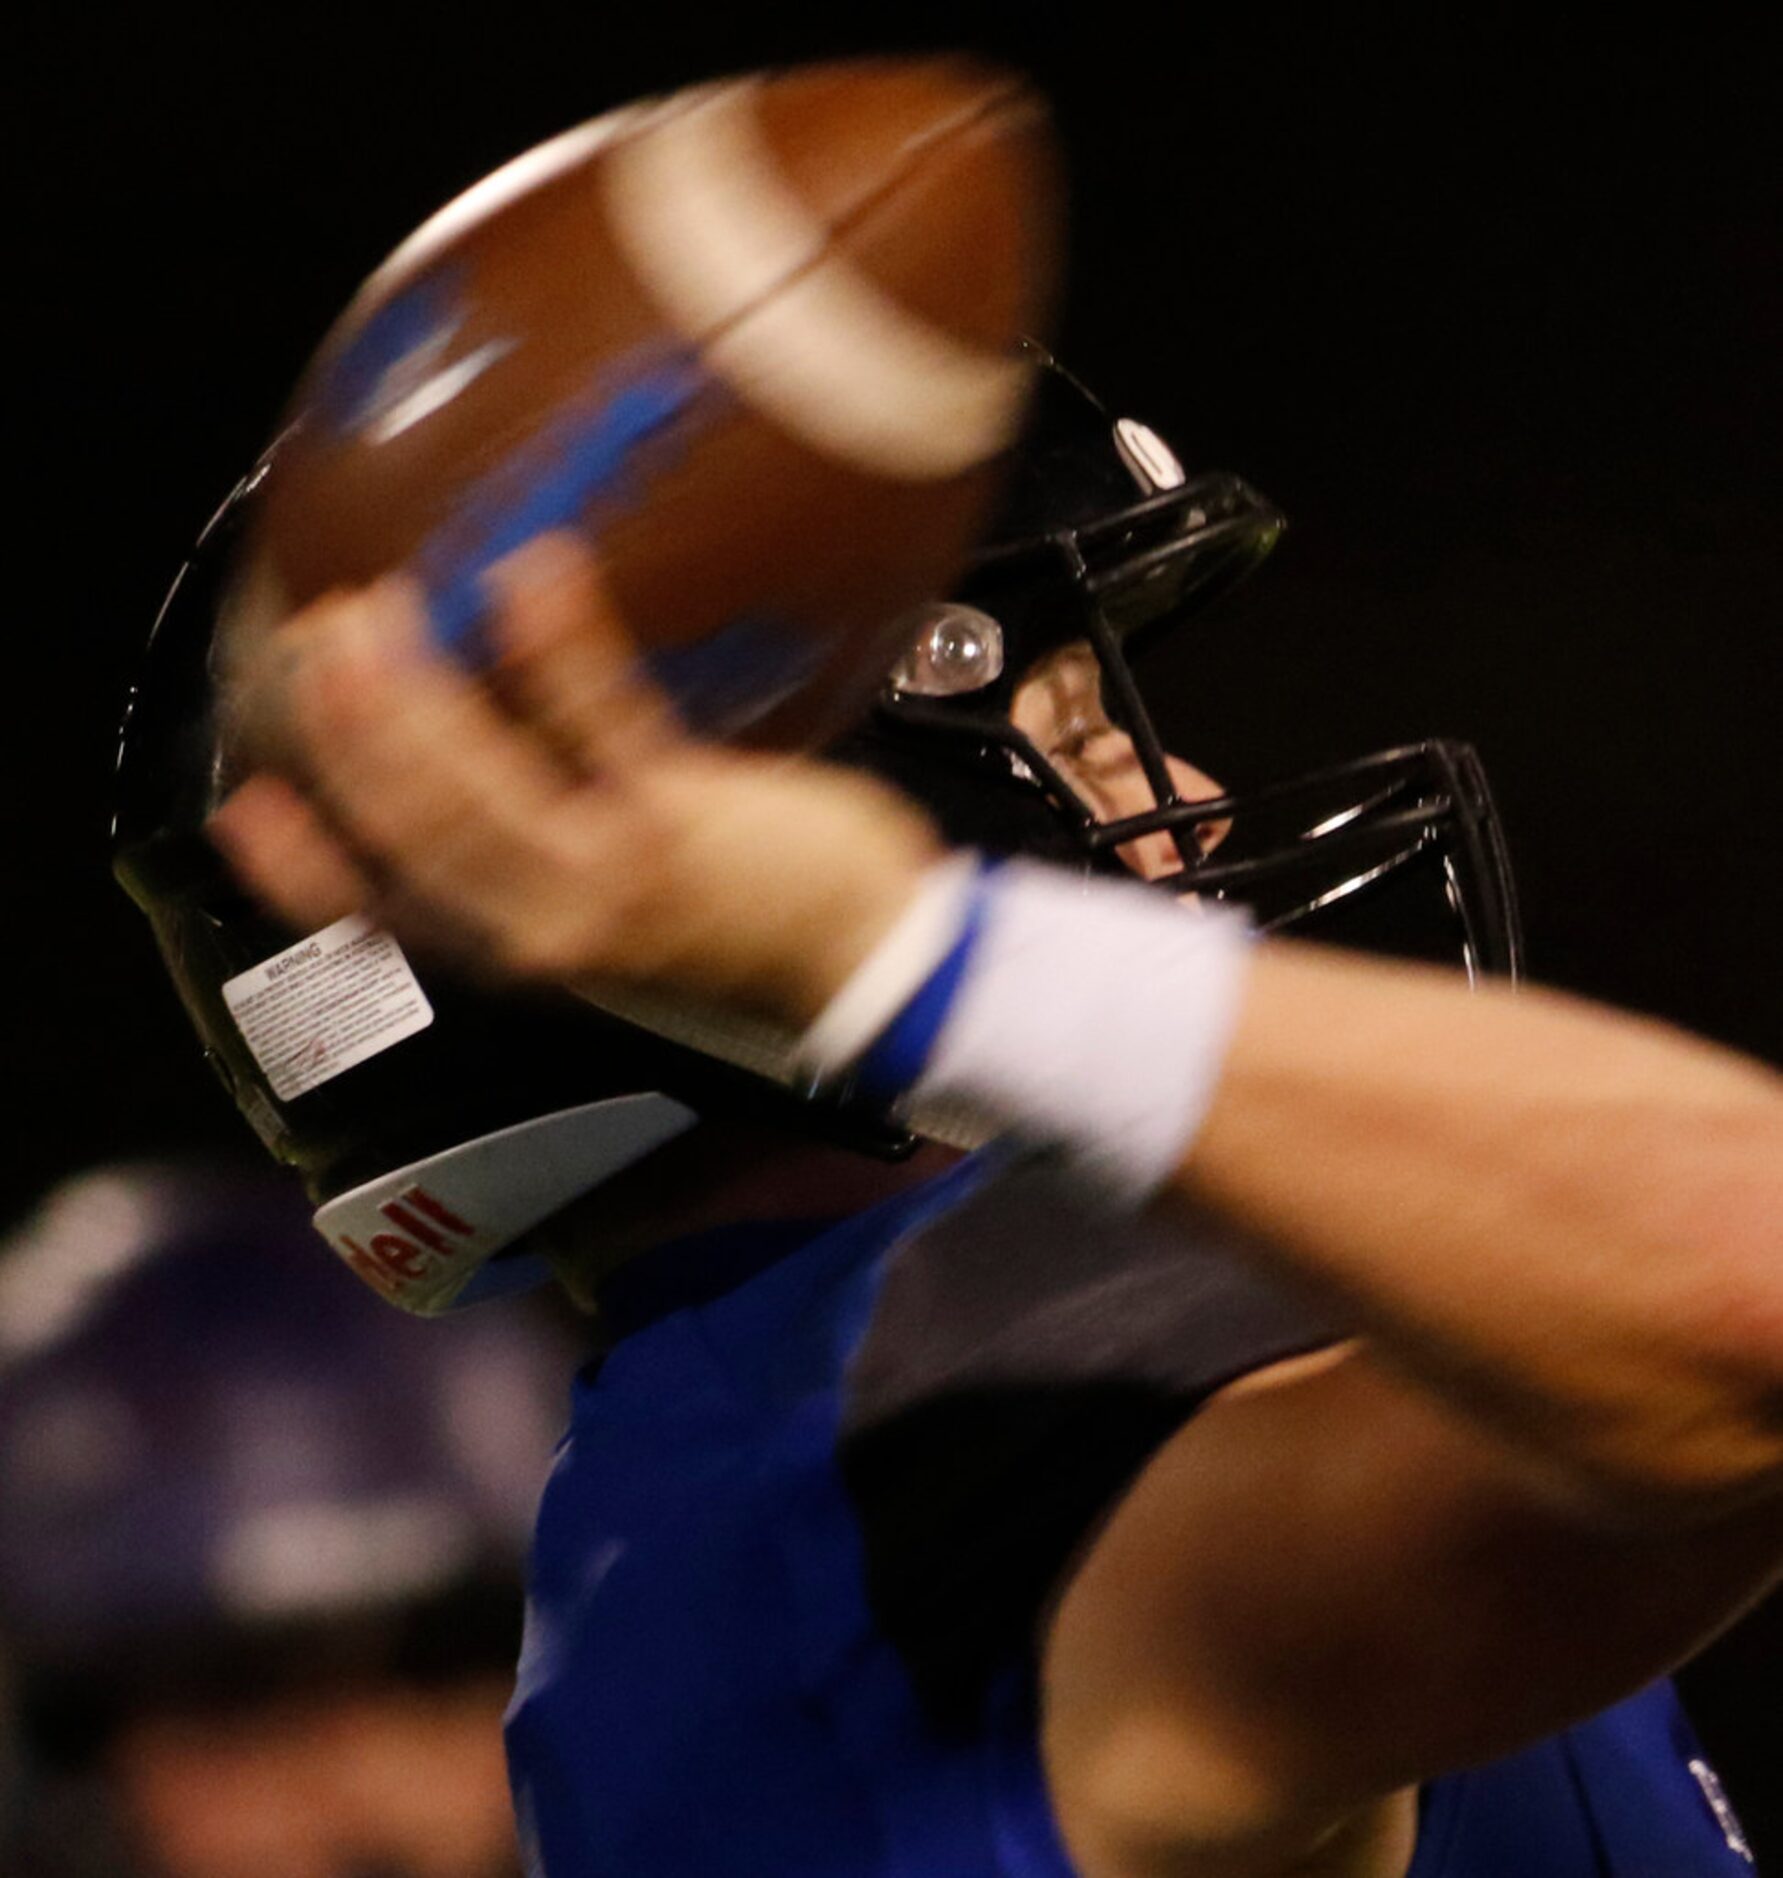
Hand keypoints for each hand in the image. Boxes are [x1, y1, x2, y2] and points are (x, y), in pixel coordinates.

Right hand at [207, 533, 942, 1026]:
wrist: (870, 964)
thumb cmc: (751, 922)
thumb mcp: (629, 911)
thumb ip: (559, 847)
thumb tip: (511, 749)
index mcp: (525, 948)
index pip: (384, 915)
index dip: (303, 868)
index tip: (250, 802)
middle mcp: (547, 925)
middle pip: (409, 827)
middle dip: (347, 730)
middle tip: (323, 634)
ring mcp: (610, 878)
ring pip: (474, 788)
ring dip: (415, 694)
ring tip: (381, 606)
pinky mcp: (680, 822)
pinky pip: (599, 720)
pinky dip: (558, 645)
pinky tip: (531, 571)